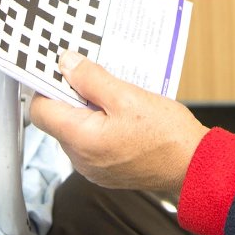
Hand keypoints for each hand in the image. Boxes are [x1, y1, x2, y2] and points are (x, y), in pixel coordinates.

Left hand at [31, 51, 208, 198]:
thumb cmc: (168, 137)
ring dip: (90, 110)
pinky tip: (123, 115)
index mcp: (81, 140)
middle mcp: (80, 159)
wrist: (194, 167)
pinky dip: (101, 125)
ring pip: (76, 129)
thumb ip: (92, 79)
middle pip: (59, 119)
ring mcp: (92, 168)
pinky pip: (92, 142)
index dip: (47, 86)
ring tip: (117, 97)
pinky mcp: (105, 170)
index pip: (40, 110)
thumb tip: (66, 64)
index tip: (62, 70)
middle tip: (98, 79)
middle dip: (74, 96)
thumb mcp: (128, 97)